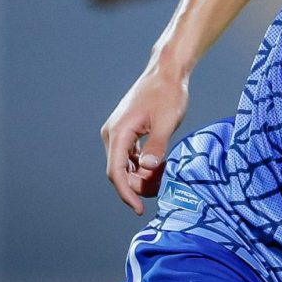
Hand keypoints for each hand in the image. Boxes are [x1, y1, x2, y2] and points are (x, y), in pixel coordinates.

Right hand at [101, 67, 188, 214]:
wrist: (167, 71)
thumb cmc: (168, 93)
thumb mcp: (166, 121)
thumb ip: (157, 146)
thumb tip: (148, 168)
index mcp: (119, 133)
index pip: (116, 172)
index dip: (127, 194)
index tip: (138, 209)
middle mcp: (113, 134)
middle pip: (120, 172)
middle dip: (138, 185)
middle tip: (163, 188)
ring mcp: (119, 133)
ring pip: (126, 165)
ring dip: (142, 176)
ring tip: (165, 177)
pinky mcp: (128, 131)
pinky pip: (131, 156)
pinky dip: (144, 165)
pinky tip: (160, 167)